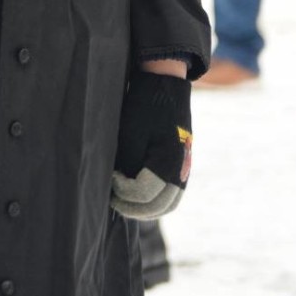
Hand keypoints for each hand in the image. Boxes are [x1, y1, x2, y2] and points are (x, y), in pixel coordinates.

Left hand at [110, 72, 192, 219]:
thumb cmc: (144, 107)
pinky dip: (156, 201)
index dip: (122, 192)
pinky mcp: (182, 166)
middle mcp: (181, 170)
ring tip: (125, 202)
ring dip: (146, 209)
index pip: (144, 194)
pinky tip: (138, 195)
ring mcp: (184, 169)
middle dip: (133, 208)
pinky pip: (172, 194)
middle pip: (159, 207)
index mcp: (169, 161)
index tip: (111, 179)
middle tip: (114, 201)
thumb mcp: (130, 135)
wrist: (164, 86)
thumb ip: (128, 166)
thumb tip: (118, 189)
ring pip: (168, 205)